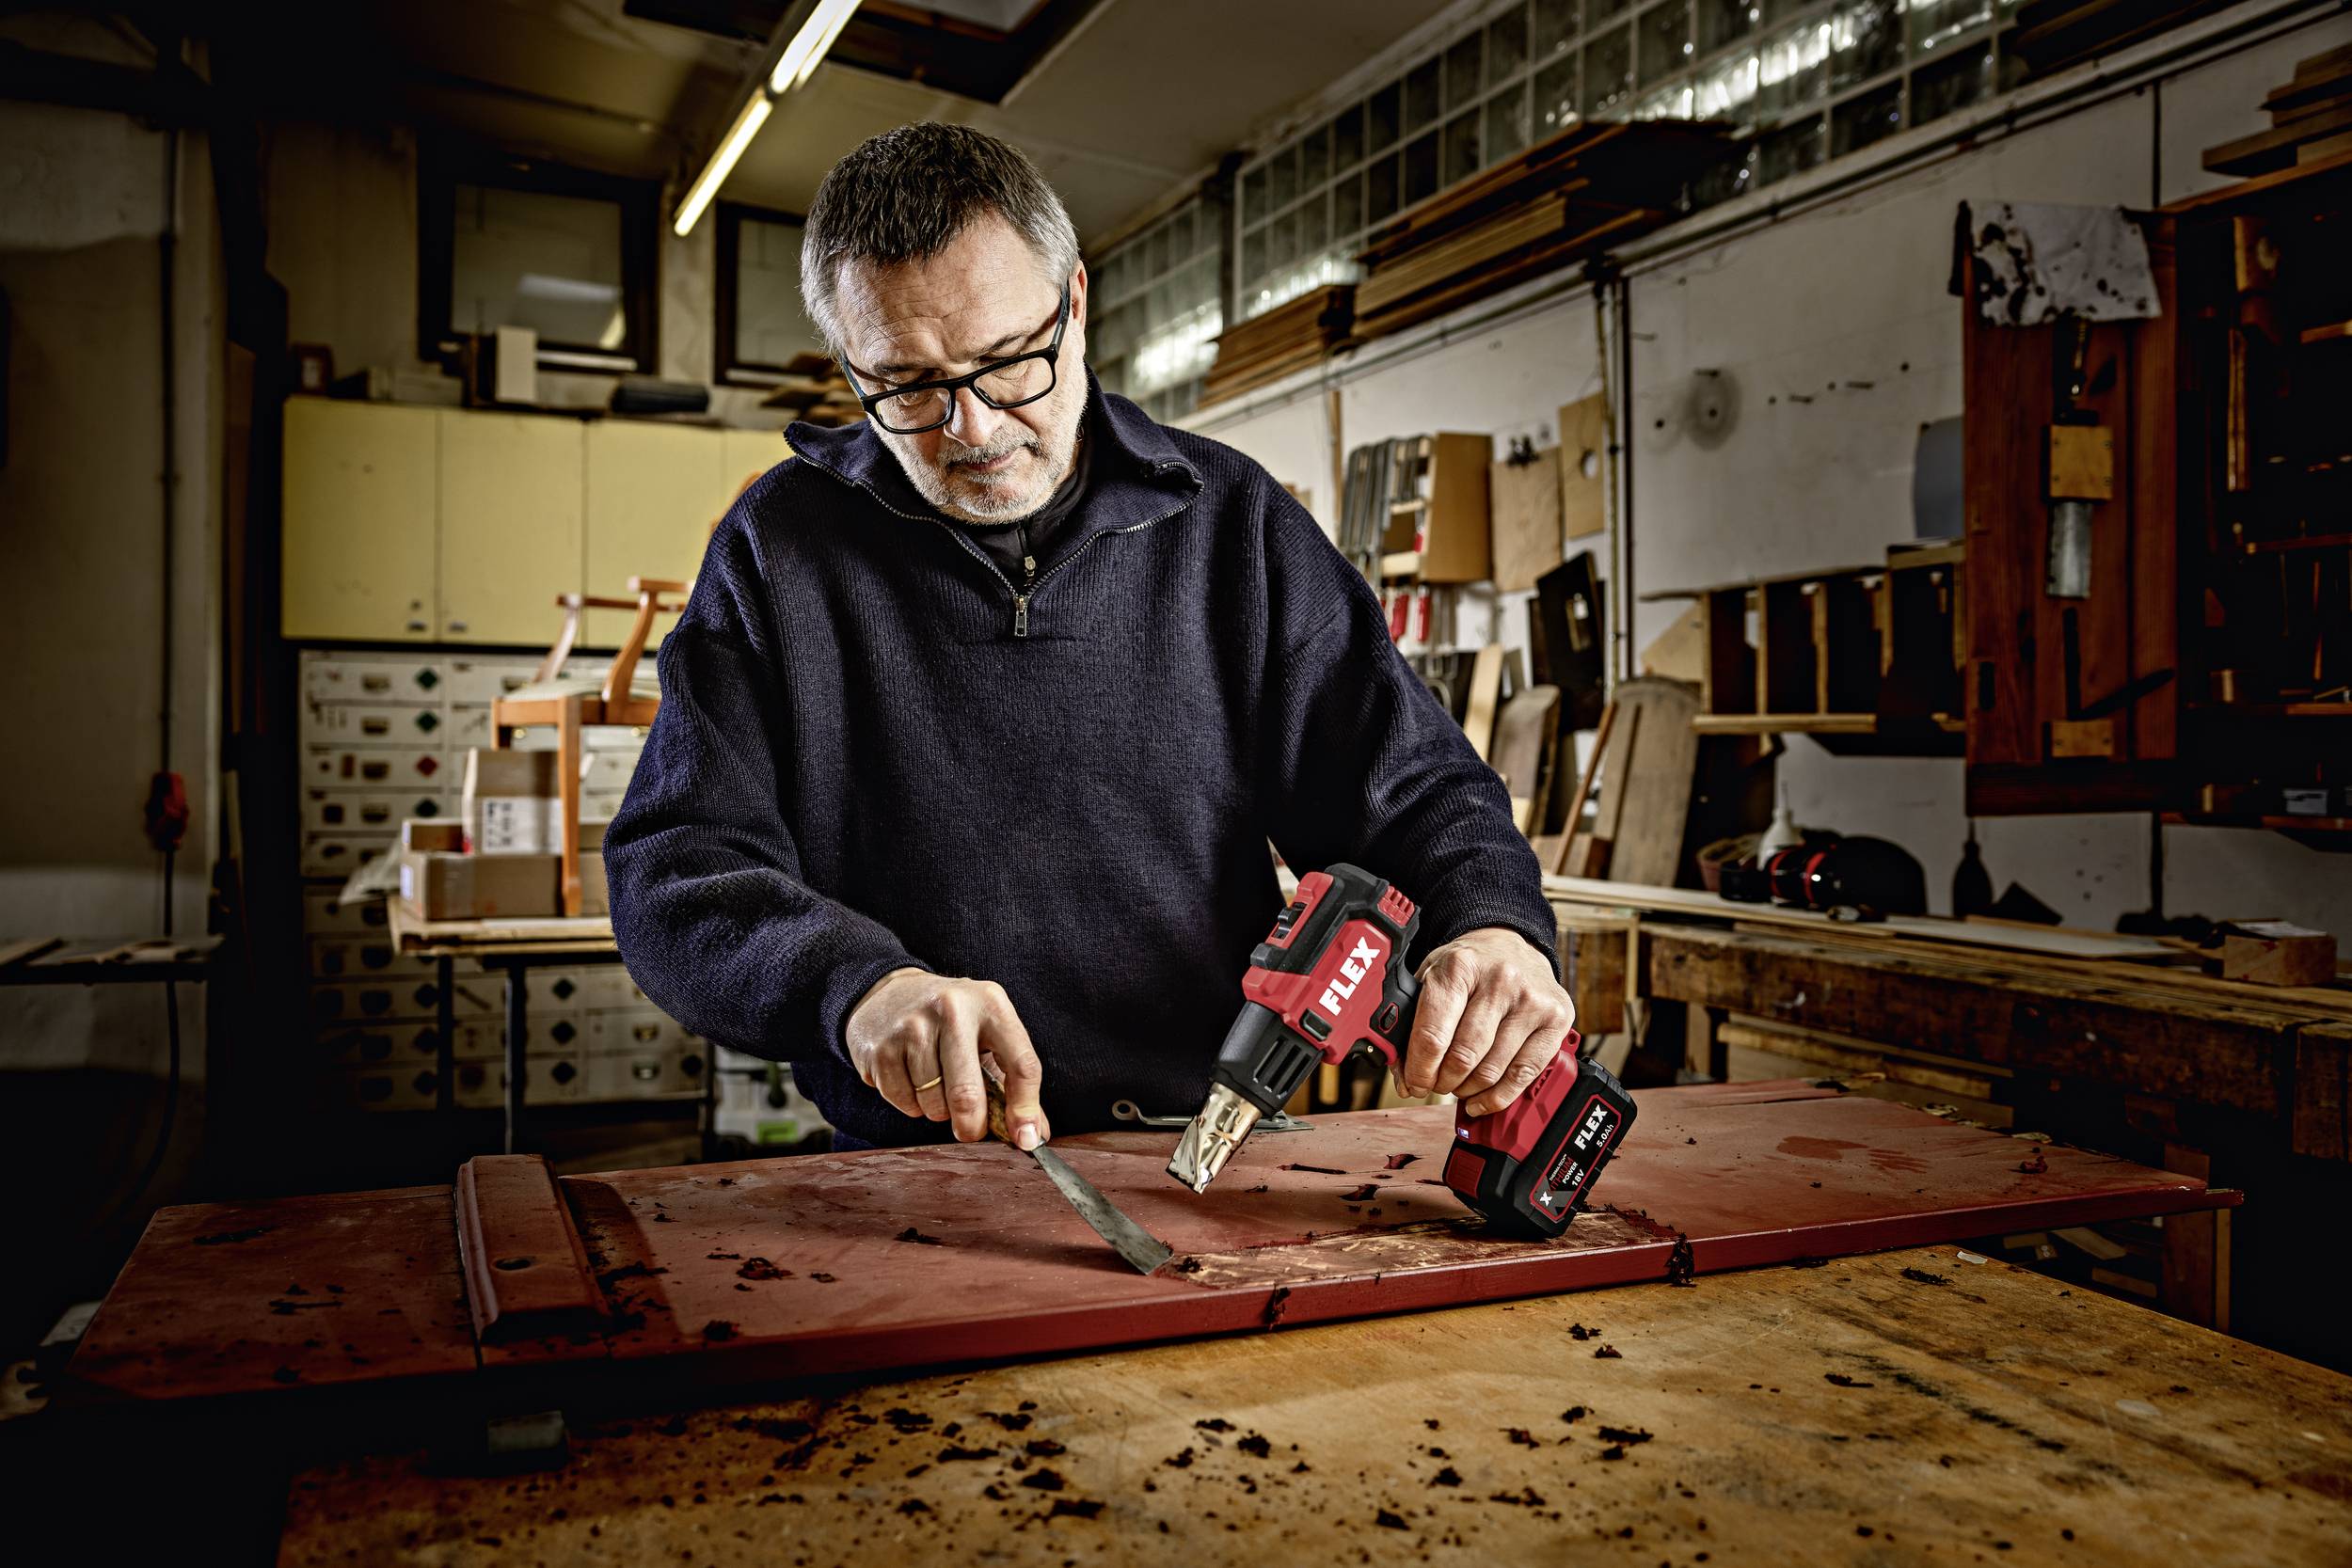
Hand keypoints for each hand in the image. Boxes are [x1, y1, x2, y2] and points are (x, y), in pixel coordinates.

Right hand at [845, 968, 1050, 1147]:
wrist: (891, 992)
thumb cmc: (952, 1020)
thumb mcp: (989, 1034)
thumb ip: (1012, 1081)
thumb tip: (1033, 1134)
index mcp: (991, 1004)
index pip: (1021, 1064)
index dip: (1026, 1109)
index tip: (1026, 1139)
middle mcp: (953, 1010)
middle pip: (967, 1094)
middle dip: (972, 1126)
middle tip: (971, 1131)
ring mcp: (913, 1027)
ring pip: (934, 1104)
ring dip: (938, 1110)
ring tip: (935, 1084)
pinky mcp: (882, 1048)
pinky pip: (904, 1102)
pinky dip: (912, 1105)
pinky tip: (911, 1080)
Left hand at [1399, 928, 1575, 1117]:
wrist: (1512, 944)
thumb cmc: (1468, 967)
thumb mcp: (1431, 977)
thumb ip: (1410, 1022)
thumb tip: (1404, 1076)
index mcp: (1460, 966)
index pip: (1432, 1035)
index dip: (1419, 1070)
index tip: (1414, 1084)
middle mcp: (1500, 980)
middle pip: (1463, 1056)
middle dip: (1442, 1082)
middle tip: (1435, 1085)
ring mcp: (1531, 1000)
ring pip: (1492, 1070)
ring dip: (1468, 1090)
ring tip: (1458, 1087)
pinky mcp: (1556, 1019)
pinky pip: (1524, 1073)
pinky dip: (1498, 1096)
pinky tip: (1481, 1099)